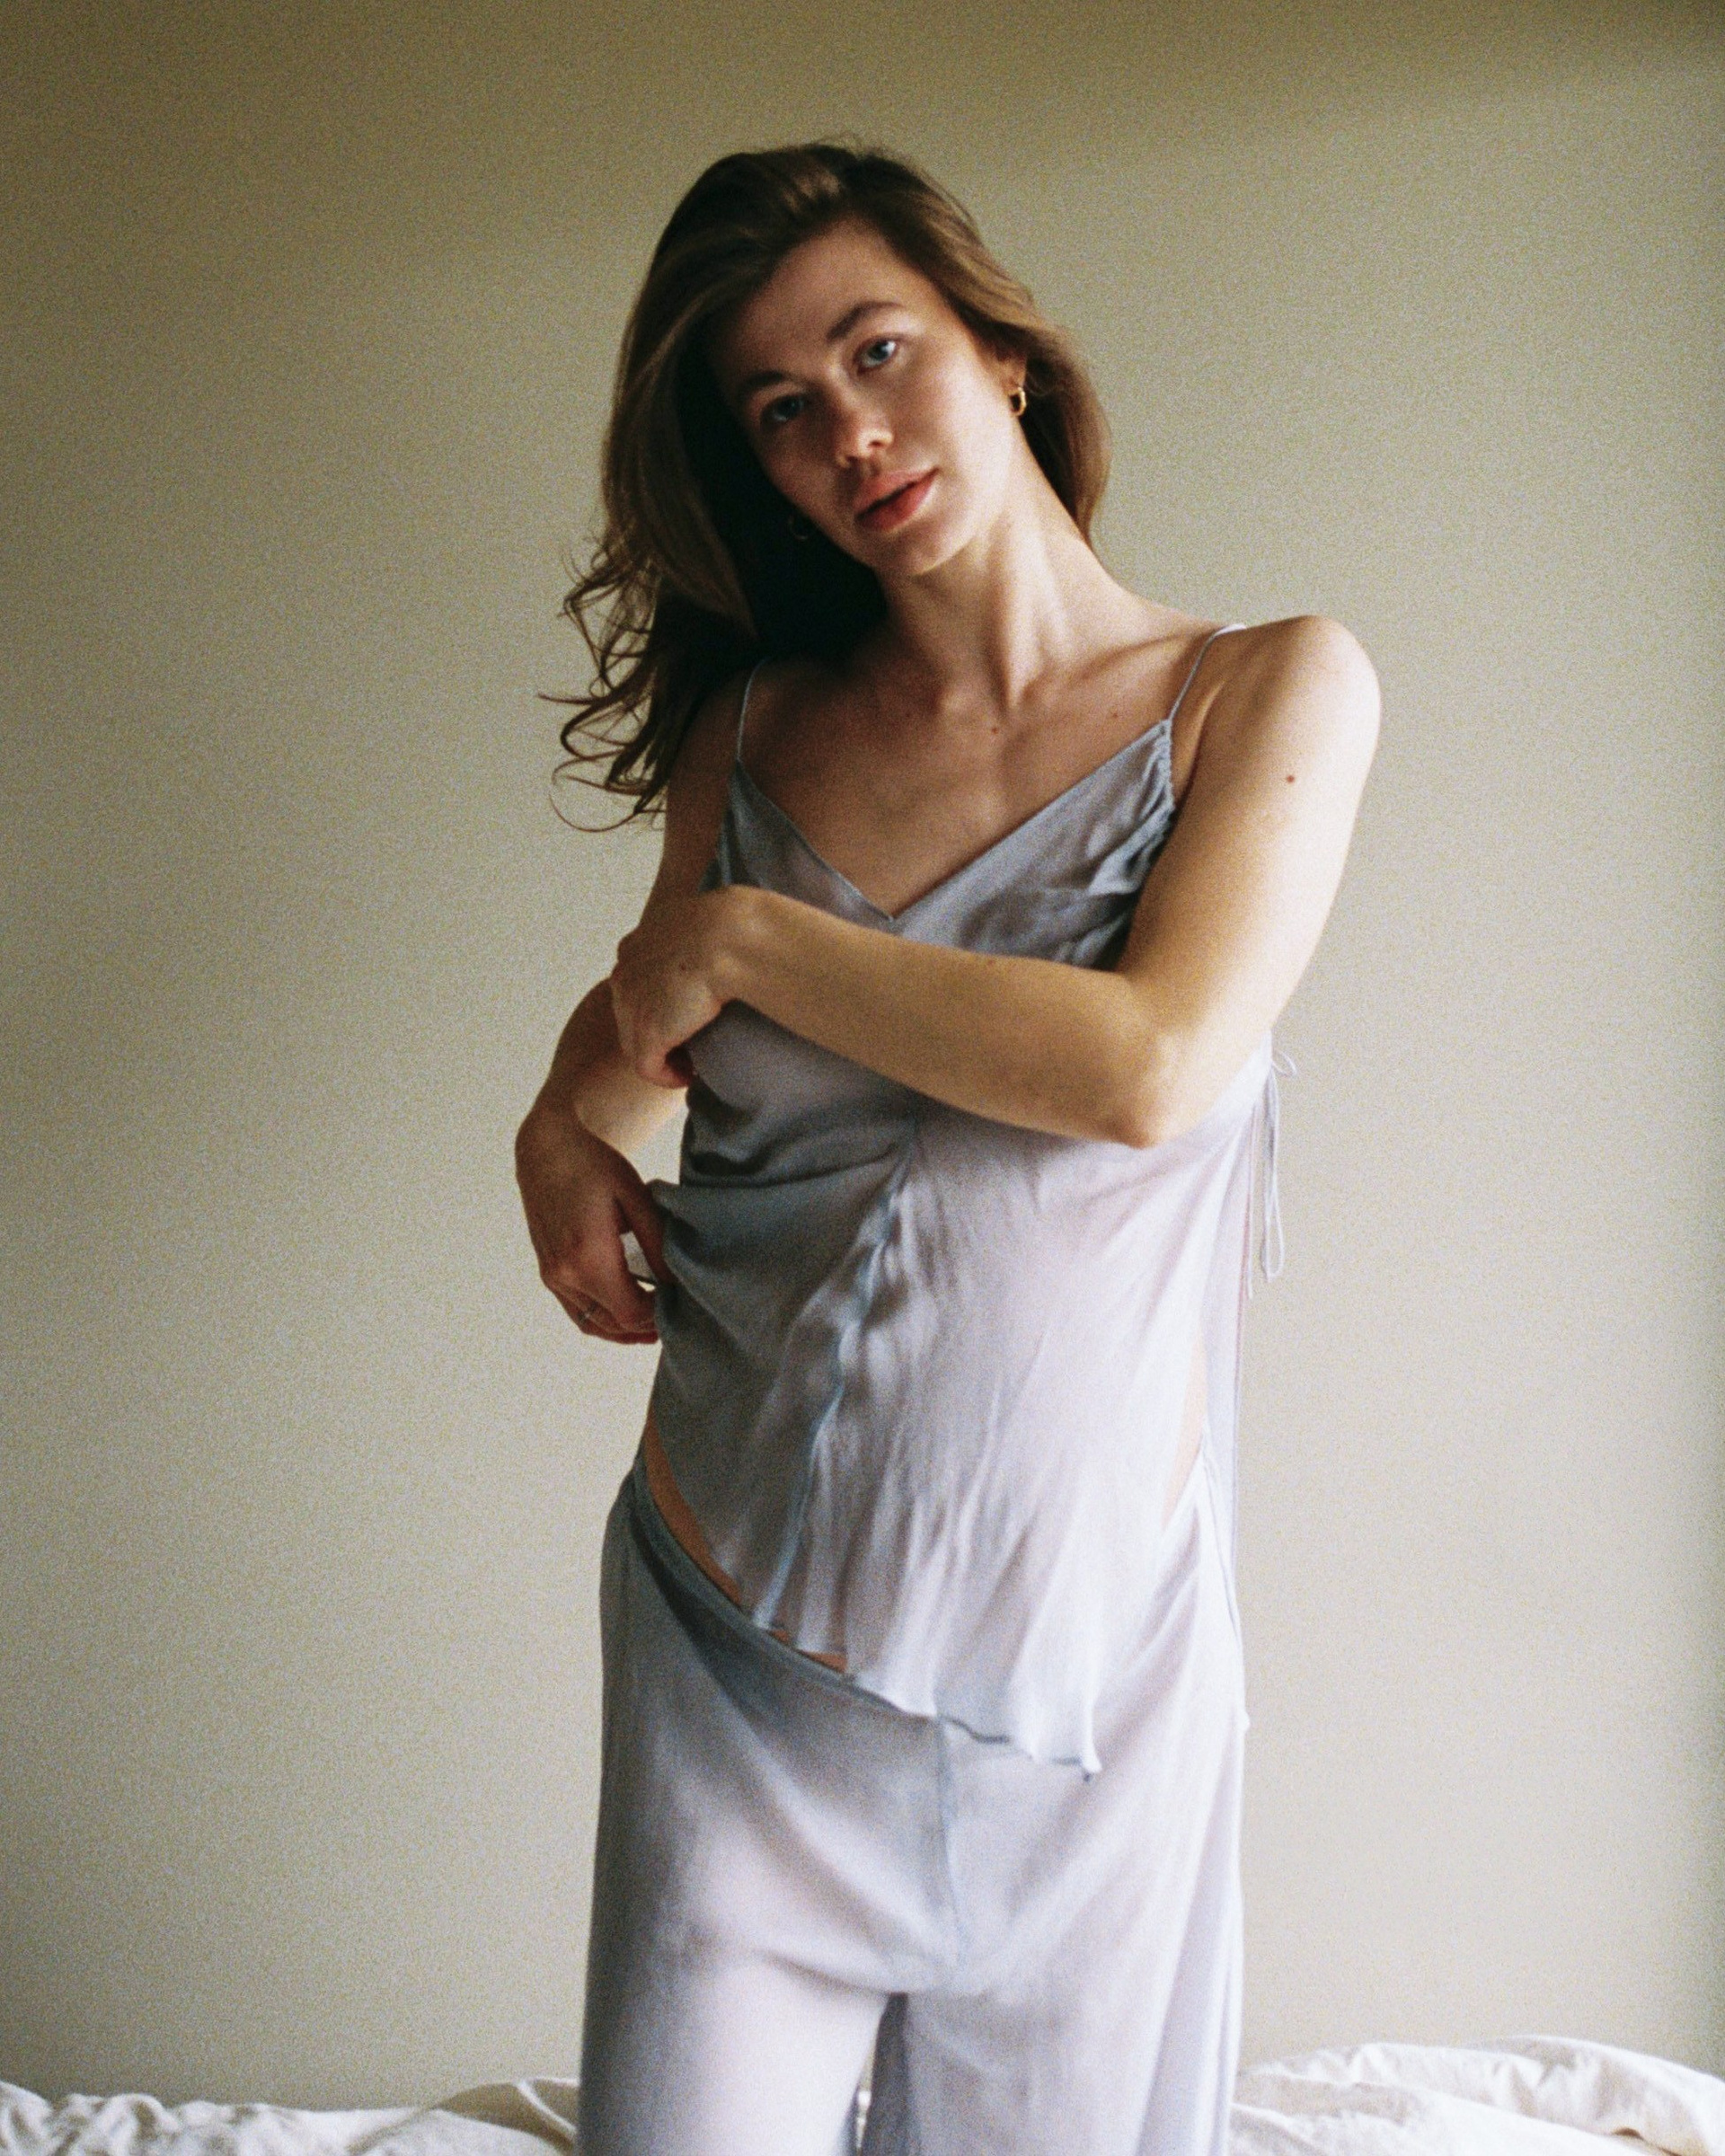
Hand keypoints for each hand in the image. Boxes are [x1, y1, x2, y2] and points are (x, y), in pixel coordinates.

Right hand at [514, 1102, 666, 1343]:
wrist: (547, 1148)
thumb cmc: (593, 1166)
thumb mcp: (636, 1197)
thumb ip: (656, 1243)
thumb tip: (676, 1281)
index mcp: (588, 1256)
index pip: (631, 1311)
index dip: (659, 1316)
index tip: (682, 1302)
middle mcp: (564, 1274)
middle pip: (613, 1323)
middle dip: (646, 1326)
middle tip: (676, 1316)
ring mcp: (552, 1276)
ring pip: (592, 1323)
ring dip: (624, 1329)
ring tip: (655, 1324)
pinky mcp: (548, 1271)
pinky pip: (577, 1311)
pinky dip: (602, 1320)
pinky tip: (625, 1312)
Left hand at [609, 889, 739, 1087]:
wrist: (731, 937)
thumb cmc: (731, 926)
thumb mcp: (701, 922)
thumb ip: (692, 937)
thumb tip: (711, 944)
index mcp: (634, 946)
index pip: (636, 986)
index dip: (661, 1004)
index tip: (690, 1013)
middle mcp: (624, 974)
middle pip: (631, 1017)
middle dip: (660, 1032)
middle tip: (691, 1043)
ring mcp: (630, 1005)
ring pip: (637, 1045)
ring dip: (664, 1057)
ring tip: (694, 1062)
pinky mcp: (647, 1033)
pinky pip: (649, 1069)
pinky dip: (670, 1076)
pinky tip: (693, 1074)